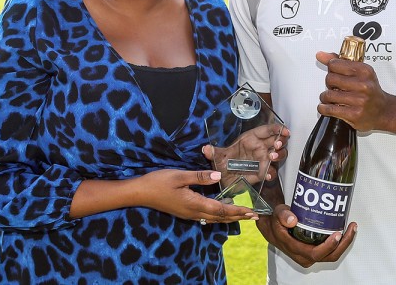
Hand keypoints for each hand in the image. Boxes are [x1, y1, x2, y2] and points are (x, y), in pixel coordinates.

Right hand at [137, 169, 257, 223]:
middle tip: (254, 216)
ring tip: (243, 215)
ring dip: (229, 217)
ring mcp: (189, 214)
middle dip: (238, 216)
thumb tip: (218, 176)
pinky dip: (218, 215)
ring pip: (214, 219)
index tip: (252, 212)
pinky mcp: (185, 212)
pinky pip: (206, 217)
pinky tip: (222, 212)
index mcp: (195, 204)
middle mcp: (194, 212)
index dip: (238, 211)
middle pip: (220, 217)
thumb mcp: (179, 176)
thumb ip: (200, 177)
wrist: (141, 193)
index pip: (221, 210)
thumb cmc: (159, 182)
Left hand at [201, 123, 289, 183]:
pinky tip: (267, 174)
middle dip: (280, 142)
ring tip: (272, 157)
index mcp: (251, 139)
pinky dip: (271, 173)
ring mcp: (263, 161)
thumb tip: (205, 149)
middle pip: (277, 141)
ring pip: (278, 155)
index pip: (267, 130)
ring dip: (279, 155)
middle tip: (277, 145)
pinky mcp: (263, 173)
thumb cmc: (223, 163)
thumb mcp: (218, 157)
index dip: (276, 129)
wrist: (223, 179)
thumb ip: (214, 152)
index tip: (284, 131)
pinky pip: (271, 172)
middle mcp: (260, 148)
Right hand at [256, 203, 356, 267]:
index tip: (337, 234)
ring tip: (352, 228)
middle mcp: (305, 256)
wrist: (273, 229)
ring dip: (345, 243)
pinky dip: (341, 241)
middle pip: (329, 256)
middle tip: (351, 228)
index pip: (316, 254)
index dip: (329, 246)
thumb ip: (283, 215)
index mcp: (296, 250)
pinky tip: (345, 229)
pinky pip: (331, 250)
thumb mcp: (277, 216)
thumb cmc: (276, 224)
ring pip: (332, 254)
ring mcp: (311, 254)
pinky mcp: (316, 250)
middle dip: (343, 243)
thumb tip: (292, 219)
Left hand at [315, 51, 389, 131]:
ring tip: (331, 98)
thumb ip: (339, 62)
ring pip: (328, 95)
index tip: (334, 73)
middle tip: (334, 87)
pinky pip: (329, 109)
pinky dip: (323, 108)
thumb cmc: (370, 90)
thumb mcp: (359, 72)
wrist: (383, 111)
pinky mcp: (354, 114)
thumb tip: (320, 55)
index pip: (335, 64)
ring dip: (325, 97)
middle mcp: (363, 85)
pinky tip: (326, 106)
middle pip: (330, 79)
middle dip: (329, 83)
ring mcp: (359, 101)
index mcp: (364, 71)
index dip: (331, 69)